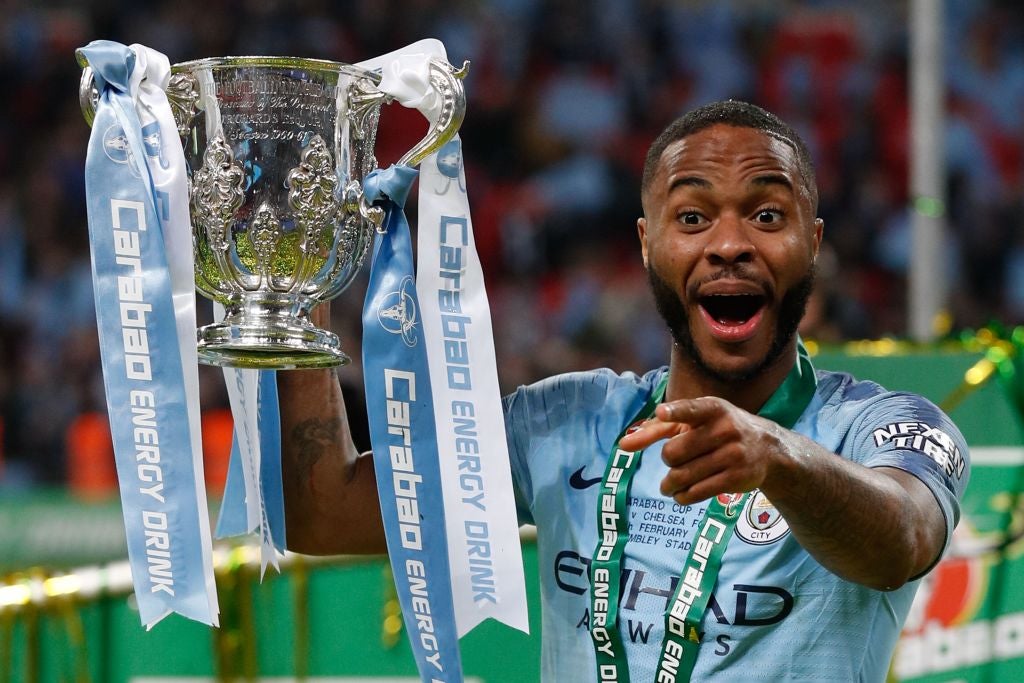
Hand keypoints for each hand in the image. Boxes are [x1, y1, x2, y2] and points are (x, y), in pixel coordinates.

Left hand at [618, 396, 785, 505]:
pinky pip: (697, 492)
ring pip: (682, 475)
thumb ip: (658, 428)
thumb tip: (623, 444)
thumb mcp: (695, 420)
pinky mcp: (737, 478)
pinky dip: (682, 496)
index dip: (675, 412)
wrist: (768, 449)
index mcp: (713, 409)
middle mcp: (725, 429)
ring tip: (668, 485)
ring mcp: (733, 455)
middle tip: (674, 461)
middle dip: (668, 460)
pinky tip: (681, 494)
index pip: (691, 409)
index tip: (662, 413)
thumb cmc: (719, 430)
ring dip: (669, 484)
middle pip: (673, 452)